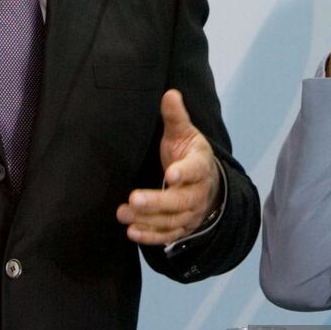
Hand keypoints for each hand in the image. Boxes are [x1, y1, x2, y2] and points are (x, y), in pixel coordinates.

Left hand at [116, 90, 220, 244]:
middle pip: (181, 201)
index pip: (196, 169)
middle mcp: (199, 192)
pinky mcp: (182, 226)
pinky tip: (132, 232)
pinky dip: (151, 236)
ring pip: (172, 220)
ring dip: (148, 219)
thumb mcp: (184, 133)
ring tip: (123, 213)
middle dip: (158, 202)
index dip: (185, 172)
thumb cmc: (189, 154)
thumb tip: (170, 93)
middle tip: (134, 199)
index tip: (171, 173)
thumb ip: (175, 117)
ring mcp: (191, 212)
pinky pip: (168, 235)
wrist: (207, 184)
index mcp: (201, 165)